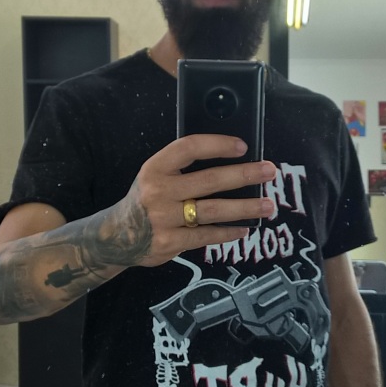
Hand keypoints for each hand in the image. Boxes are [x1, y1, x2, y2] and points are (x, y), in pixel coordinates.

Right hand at [99, 134, 276, 268]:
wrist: (116, 236)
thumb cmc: (146, 201)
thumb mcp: (155, 176)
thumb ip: (183, 169)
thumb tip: (230, 162)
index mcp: (155, 168)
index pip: (189, 147)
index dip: (217, 144)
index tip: (243, 146)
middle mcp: (158, 191)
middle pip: (209, 180)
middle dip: (244, 175)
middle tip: (269, 171)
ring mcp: (164, 218)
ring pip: (213, 210)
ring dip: (245, 207)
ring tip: (268, 205)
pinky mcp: (170, 242)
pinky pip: (206, 235)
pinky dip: (228, 232)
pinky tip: (244, 228)